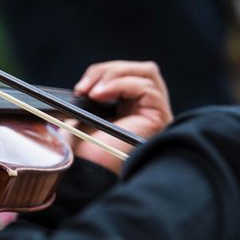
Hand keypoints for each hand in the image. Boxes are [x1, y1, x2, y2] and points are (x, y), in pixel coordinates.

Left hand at [66, 60, 172, 174]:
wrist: (85, 170)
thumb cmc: (83, 148)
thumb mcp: (85, 112)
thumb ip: (95, 92)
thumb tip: (89, 80)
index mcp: (133, 107)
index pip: (129, 73)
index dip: (104, 73)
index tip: (79, 88)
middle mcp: (149, 110)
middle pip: (141, 69)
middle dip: (110, 70)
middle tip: (85, 86)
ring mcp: (157, 114)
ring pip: (146, 73)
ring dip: (112, 76)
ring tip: (91, 92)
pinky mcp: (159, 118)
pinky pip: (146, 88)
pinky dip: (120, 84)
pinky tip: (99, 95)